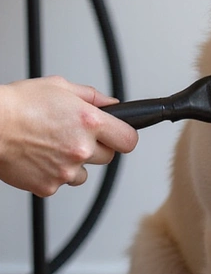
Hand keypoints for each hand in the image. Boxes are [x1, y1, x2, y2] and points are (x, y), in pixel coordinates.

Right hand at [0, 77, 137, 196]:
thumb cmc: (18, 105)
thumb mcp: (60, 87)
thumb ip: (92, 97)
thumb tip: (112, 105)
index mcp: (89, 122)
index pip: (128, 140)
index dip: (123, 136)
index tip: (117, 135)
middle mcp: (81, 148)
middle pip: (108, 157)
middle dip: (96, 148)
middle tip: (74, 136)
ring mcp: (66, 170)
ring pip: (83, 173)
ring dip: (74, 163)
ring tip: (52, 146)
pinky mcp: (49, 186)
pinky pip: (60, 183)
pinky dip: (52, 174)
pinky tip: (40, 157)